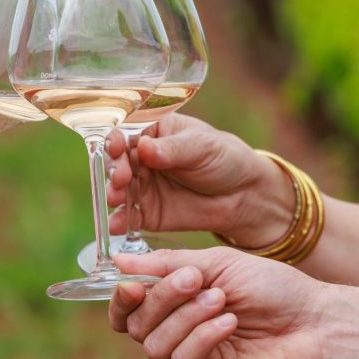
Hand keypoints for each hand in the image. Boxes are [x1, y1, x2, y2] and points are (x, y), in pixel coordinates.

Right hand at [106, 114, 290, 243]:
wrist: (244, 196)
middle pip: (118, 160)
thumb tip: (144, 147)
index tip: (116, 148)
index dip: (116, 139)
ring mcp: (143, 186)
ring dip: (114, 193)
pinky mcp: (148, 213)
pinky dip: (120, 222)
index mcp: (153, 132)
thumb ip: (172, 149)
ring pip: (120, 188)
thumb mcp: (201, 147)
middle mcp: (142, 158)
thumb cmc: (223, 158)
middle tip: (120, 179)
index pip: (127, 132)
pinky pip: (129, 217)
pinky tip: (116, 226)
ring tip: (116, 198)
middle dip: (114, 169)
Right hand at [109, 248, 333, 358]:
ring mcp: (193, 356)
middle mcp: (178, 328)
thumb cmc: (270, 286)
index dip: (121, 298)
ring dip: (185, 317)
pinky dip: (203, 337)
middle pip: (136, 324)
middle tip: (194, 280)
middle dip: (161, 298)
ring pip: (154, 345)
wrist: (314, 321)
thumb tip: (119, 263)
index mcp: (176, 298)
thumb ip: (167, 264)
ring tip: (220, 300)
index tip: (133, 284)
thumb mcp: (216, 262)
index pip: (129, 306)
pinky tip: (229, 323)